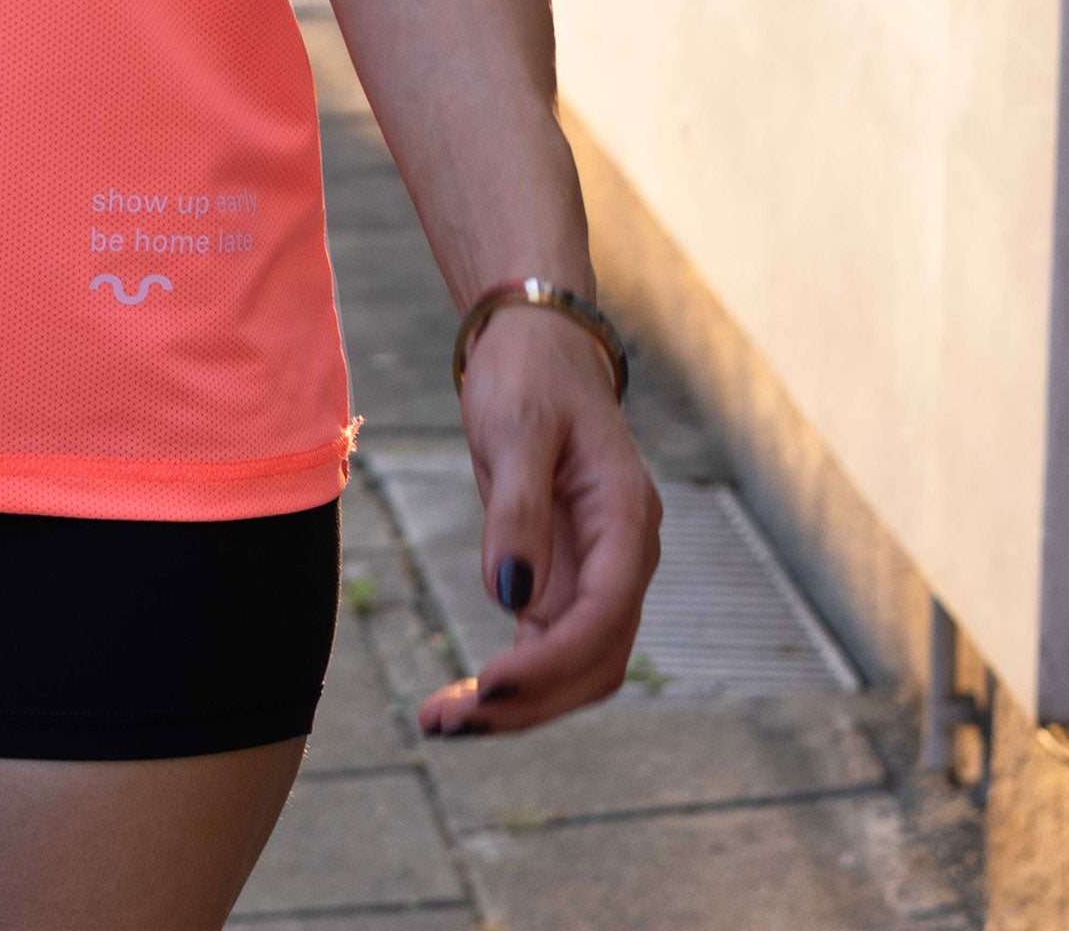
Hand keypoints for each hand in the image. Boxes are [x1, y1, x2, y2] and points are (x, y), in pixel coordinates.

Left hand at [417, 301, 661, 734]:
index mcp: (627, 518)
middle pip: (595, 660)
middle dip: (530, 702)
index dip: (552, 661)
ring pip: (573, 665)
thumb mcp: (516, 427)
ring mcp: (598, 571)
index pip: (606, 615)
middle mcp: (624, 556)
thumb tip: (509, 599)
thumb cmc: (529, 375)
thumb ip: (516, 511)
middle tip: (451, 726)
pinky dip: (508, 678)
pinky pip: (545, 645)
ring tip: (440, 725)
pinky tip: (457, 700)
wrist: (534, 343)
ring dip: (517, 705)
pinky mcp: (565, 576)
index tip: (490, 685)